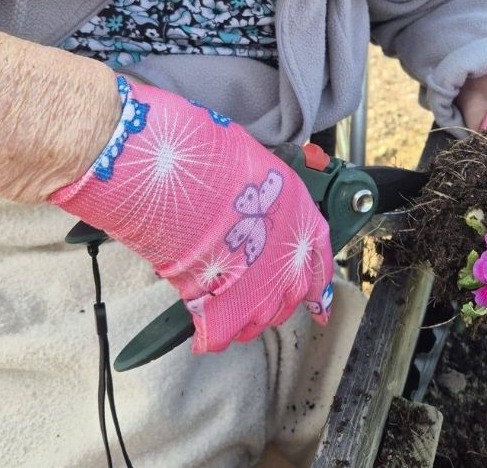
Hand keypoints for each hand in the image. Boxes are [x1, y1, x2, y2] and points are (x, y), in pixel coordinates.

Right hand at [50, 77, 333, 352]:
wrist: (166, 172)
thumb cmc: (202, 153)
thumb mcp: (249, 160)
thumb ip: (262, 191)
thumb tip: (256, 199)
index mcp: (299, 215)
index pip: (321, 259)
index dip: (318, 283)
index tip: (318, 300)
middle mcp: (285, 254)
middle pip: (293, 295)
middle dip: (279, 299)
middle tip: (258, 294)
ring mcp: (257, 283)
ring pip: (262, 317)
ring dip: (249, 314)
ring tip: (230, 303)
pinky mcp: (222, 304)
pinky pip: (222, 332)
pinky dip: (213, 332)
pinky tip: (204, 325)